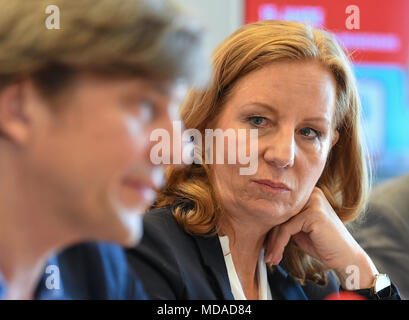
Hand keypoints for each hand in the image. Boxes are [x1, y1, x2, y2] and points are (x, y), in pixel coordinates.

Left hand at [264, 187, 378, 289]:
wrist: (345, 258)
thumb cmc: (322, 244)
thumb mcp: (299, 230)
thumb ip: (285, 222)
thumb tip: (262, 224)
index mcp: (307, 194)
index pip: (281, 209)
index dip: (270, 228)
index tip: (264, 245)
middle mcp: (311, 193)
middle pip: (280, 215)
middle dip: (270, 236)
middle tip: (266, 255)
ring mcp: (313, 201)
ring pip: (282, 223)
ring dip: (273, 244)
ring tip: (270, 259)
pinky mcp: (313, 213)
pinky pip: (287, 229)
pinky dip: (279, 244)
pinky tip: (277, 256)